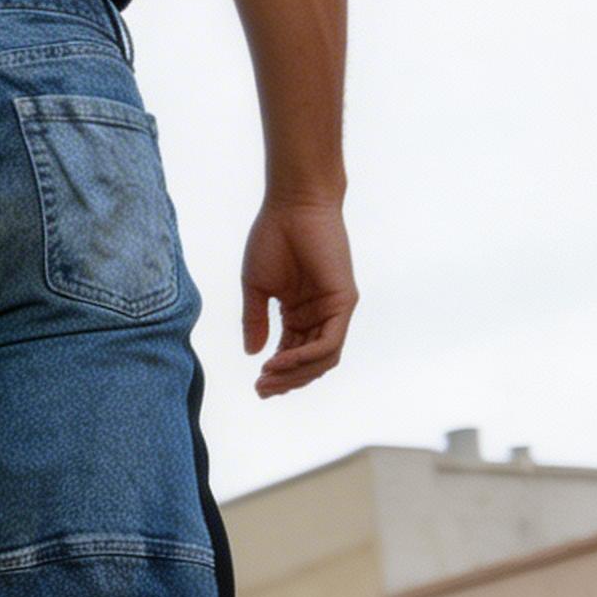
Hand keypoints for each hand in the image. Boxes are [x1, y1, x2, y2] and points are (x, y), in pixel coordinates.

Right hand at [241, 198, 356, 395]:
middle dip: (286, 380)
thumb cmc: (272, 238)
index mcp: (300, 312)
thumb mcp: (257, 288)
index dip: (278, 374)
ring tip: (268, 378)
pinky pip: (328, 342)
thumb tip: (253, 354)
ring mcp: (334, 309)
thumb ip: (255, 322)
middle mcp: (320, 314)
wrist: (292, 207)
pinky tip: (280, 360)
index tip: (257, 386)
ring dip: (295, 374)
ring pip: (322, 358)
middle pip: (310, 362)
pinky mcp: (344, 301)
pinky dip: (306, 357)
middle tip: (261, 390)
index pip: (294, 354)